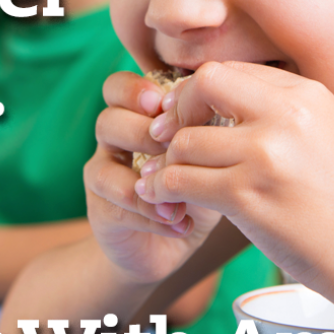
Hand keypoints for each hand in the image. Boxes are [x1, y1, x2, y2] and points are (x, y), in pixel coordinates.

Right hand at [83, 71, 223, 285]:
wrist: (168, 246)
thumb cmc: (195, 190)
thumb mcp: (208, 157)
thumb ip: (209, 132)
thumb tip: (231, 111)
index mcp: (136, 118)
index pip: (119, 87)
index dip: (136, 91)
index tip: (166, 105)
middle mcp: (113, 142)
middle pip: (108, 119)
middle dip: (143, 132)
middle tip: (174, 150)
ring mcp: (104, 175)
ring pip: (103, 166)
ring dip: (145, 175)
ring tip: (181, 195)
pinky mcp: (101, 211)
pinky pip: (117, 204)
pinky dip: (152, 213)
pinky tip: (181, 223)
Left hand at [134, 61, 333, 289]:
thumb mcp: (323, 137)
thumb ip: (276, 115)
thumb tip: (213, 101)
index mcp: (307, 95)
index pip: (231, 70)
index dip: (200, 93)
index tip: (189, 117)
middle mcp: (287, 116)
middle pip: (204, 84)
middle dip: (178, 110)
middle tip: (169, 139)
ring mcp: (267, 155)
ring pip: (185, 140)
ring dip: (168, 162)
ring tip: (166, 179)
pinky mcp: (248, 196)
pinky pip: (180, 180)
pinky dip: (163, 190)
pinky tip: (164, 200)